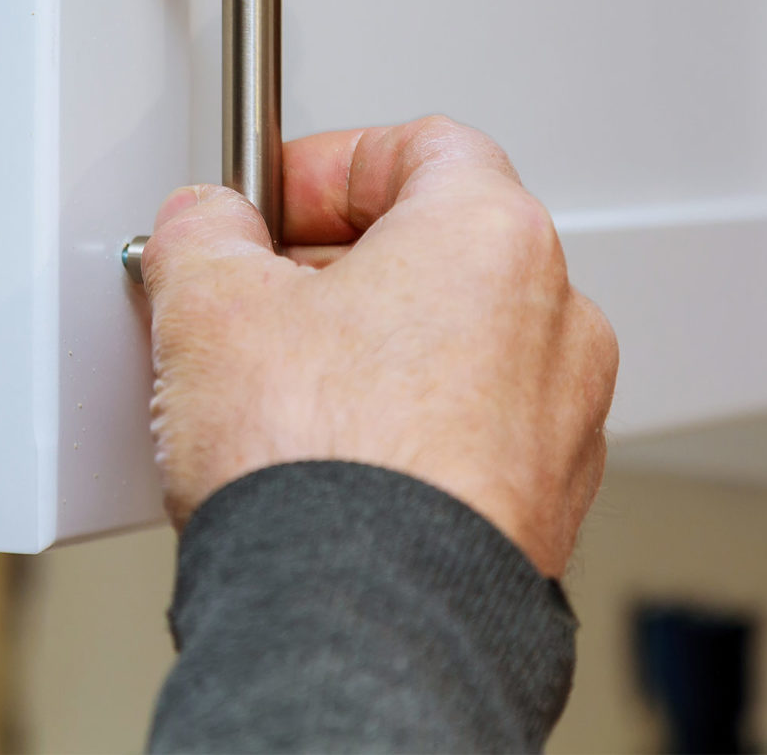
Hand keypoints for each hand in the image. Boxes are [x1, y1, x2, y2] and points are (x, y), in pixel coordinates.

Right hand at [141, 115, 616, 576]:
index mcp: (491, 236)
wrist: (357, 618)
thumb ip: (205, 231)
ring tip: (281, 393)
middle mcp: (555, 320)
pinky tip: (325, 464)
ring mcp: (561, 423)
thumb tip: (205, 227)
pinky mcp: (542, 508)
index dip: (324, 164)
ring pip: (457, 347)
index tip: (266, 205)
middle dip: (338, 266)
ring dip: (373, 352)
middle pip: (439, 250)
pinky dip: (405, 432)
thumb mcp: (209, 303)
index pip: (419, 146)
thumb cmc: (318, 464)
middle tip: (254, 298)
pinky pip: (468, 435)